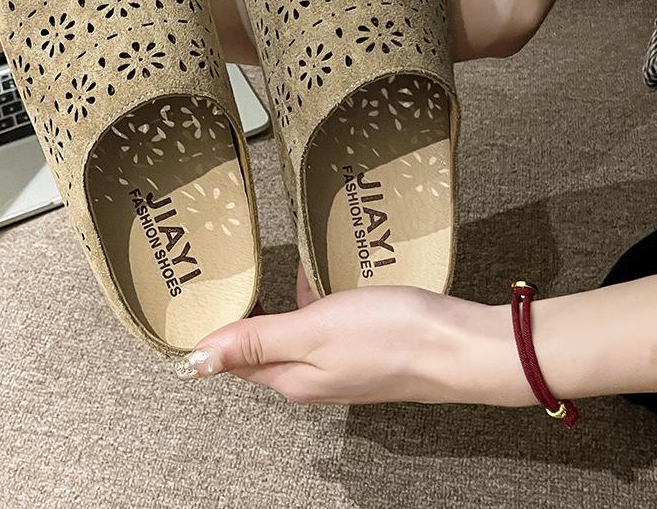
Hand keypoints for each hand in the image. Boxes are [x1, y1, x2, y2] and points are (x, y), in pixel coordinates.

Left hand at [175, 274, 532, 406]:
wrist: (460, 345)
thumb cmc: (391, 335)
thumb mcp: (312, 332)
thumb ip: (255, 342)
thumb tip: (196, 361)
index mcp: (292, 378)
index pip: (234, 358)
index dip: (214, 332)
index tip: (201, 302)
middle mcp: (312, 378)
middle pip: (261, 349)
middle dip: (242, 320)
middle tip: (226, 284)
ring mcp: (340, 365)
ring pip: (293, 336)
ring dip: (276, 310)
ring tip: (263, 278)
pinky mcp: (363, 350)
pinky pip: (323, 326)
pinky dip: (312, 303)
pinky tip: (316, 280)